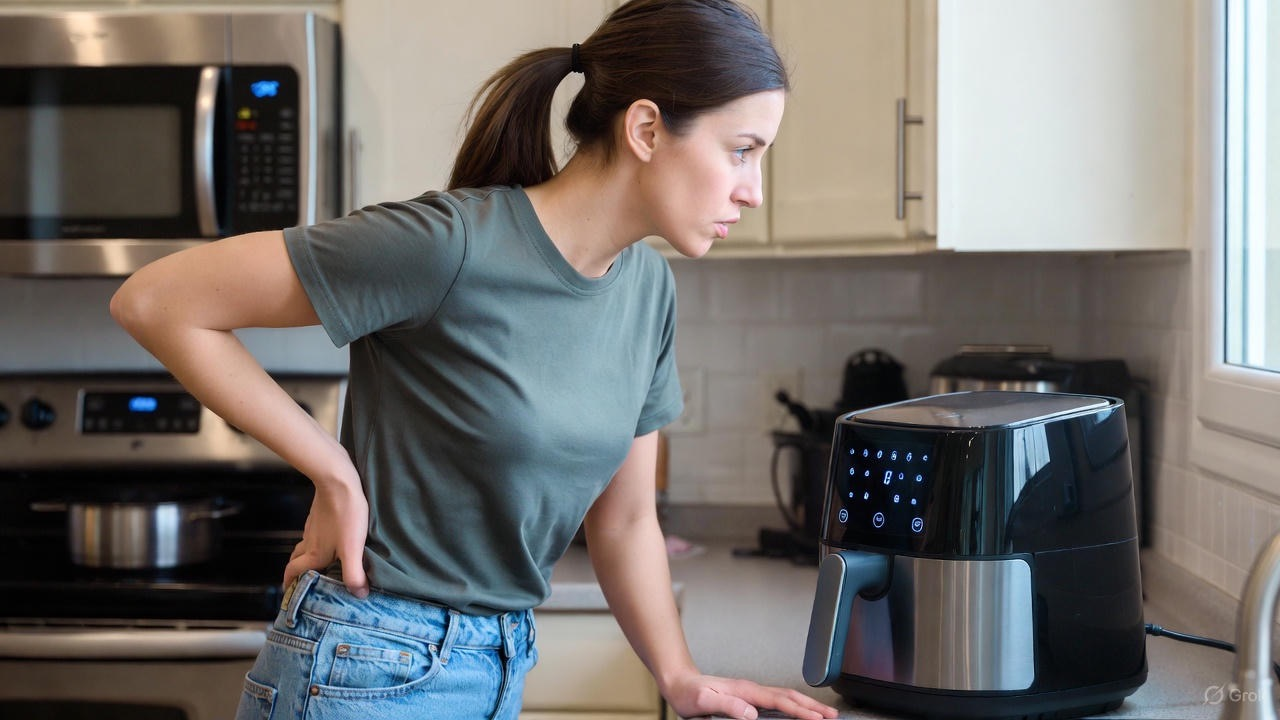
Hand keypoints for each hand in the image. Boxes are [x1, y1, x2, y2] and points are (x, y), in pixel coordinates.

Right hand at [283, 476, 369, 597]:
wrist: (338, 481)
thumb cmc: (345, 515)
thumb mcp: (352, 549)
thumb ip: (354, 574)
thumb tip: (359, 595)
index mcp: (314, 554)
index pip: (293, 573)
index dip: (289, 585)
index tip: (290, 595)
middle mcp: (309, 542)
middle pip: (295, 561)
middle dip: (296, 573)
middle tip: (304, 581)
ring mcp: (313, 527)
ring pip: (305, 546)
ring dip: (307, 557)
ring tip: (321, 564)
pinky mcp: (319, 515)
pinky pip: (314, 533)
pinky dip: (317, 542)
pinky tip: (332, 540)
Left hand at [663, 674, 837, 719]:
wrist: (679, 683)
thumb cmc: (689, 694)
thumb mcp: (703, 702)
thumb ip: (727, 706)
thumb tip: (751, 713)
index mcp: (745, 691)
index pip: (779, 702)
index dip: (800, 711)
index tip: (817, 718)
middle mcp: (751, 689)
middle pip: (789, 696)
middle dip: (812, 706)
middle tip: (832, 715)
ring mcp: (751, 692)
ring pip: (785, 697)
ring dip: (805, 704)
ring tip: (822, 713)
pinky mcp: (748, 697)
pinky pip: (777, 701)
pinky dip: (792, 705)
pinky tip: (797, 711)